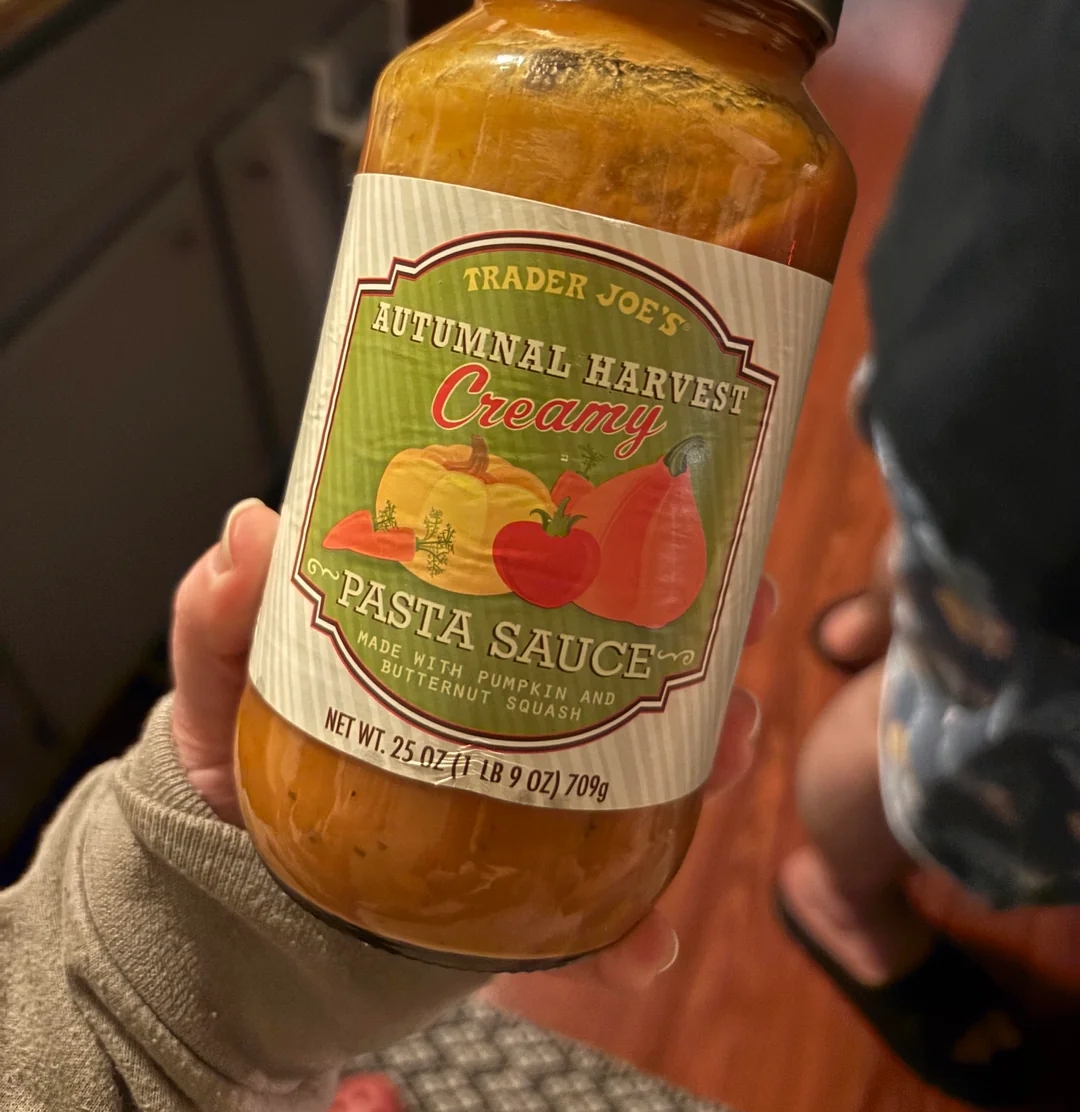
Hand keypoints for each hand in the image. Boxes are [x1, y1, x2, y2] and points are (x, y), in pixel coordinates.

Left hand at [171, 499, 773, 970]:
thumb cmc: (245, 743)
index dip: (640, 541)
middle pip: (634, 669)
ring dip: (702, 765)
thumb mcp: (229, 669)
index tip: (693, 511)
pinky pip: (585, 916)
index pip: (564, 577)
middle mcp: (512, 715)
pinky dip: (626, 931)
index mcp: (463, 643)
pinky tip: (646, 942)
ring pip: (643, 778)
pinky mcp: (512, 897)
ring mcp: (523, 804)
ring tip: (727, 751)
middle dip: (706, 642)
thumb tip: (251, 531)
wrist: (221, 878)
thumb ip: (223, 611)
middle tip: (746, 615)